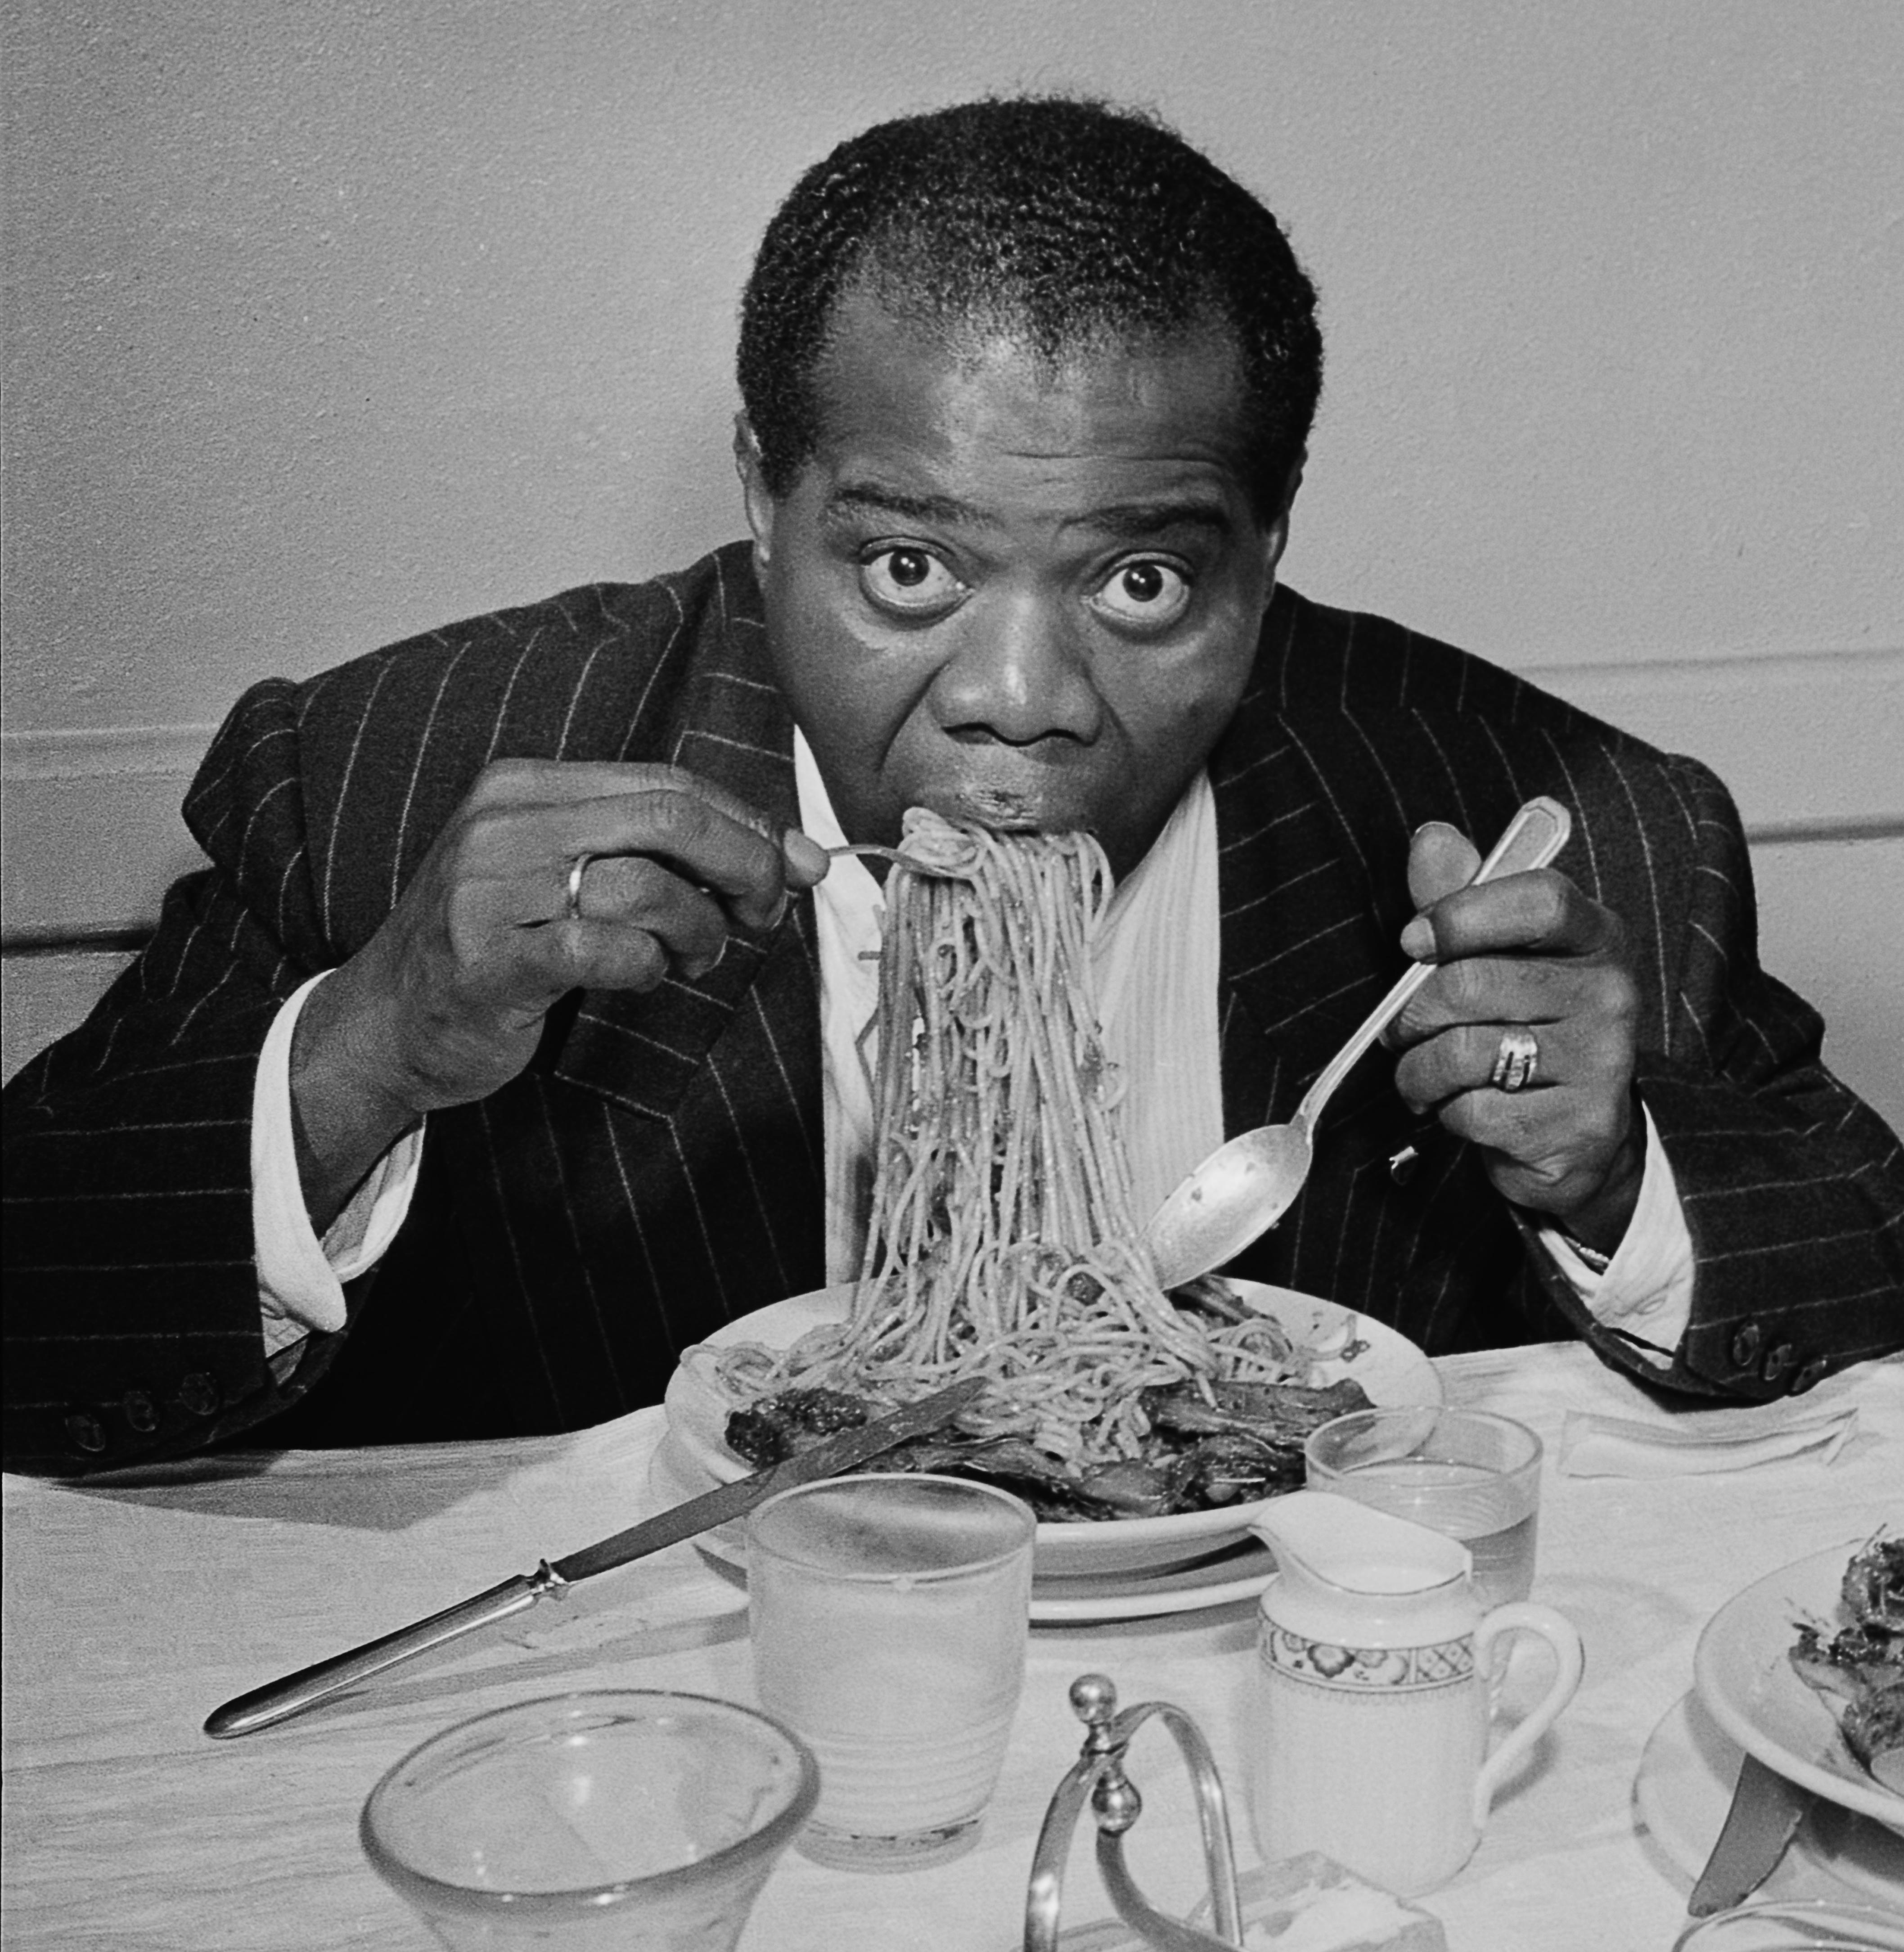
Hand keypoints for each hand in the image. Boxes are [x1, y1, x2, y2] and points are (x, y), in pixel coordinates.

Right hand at [290, 760, 828, 1225]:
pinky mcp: (493, 961)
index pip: (667, 783)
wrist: (387, 1023)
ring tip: (694, 958)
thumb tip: (797, 855)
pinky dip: (649, 967)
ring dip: (699, 930)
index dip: (747, 824)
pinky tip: (644, 977)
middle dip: (743, 866)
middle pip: (669, 819)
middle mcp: (506, 822)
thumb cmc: (499, 946)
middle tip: (763, 913)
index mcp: (528, 786)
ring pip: (647, 885)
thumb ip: (667, 856)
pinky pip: (608, 951)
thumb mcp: (571, 877)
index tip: (792, 867)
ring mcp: (492, 890)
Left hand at [1384, 821, 1643, 1251]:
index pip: (1538, 900)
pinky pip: (1473, 1112)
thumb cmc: (1520, 1028)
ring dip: (1419, 1070)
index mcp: (1594, 937)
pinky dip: (1447, 1115)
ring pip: (1462, 1052)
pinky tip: (1462, 1110)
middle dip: (1413, 1014)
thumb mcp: (1496, 955)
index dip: (1460, 915)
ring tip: (1426, 1075)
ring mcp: (1601, 1064)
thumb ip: (1460, 897)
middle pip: (1472, 984)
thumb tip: (1431, 838)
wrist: (1572, 1133)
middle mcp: (1609, 995)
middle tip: (1407, 1030)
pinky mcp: (1577, 1127)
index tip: (1414, 940)